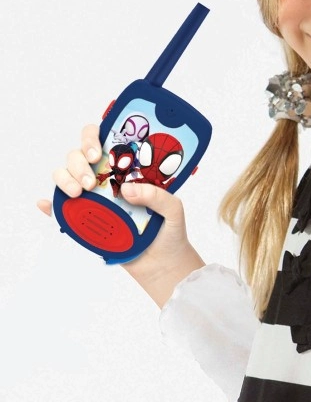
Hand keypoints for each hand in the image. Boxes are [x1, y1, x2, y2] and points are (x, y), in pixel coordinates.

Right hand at [39, 124, 203, 305]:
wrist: (162, 263)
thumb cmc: (169, 231)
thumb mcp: (174, 209)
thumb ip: (157, 196)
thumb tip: (127, 189)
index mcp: (127, 171)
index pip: (105, 143)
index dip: (94, 138)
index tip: (98, 153)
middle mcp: (106, 181)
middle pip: (79, 157)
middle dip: (79, 163)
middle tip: (91, 182)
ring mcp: (93, 200)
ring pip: (65, 177)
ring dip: (64, 179)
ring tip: (79, 193)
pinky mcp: (84, 221)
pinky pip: (60, 209)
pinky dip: (50, 204)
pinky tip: (46, 203)